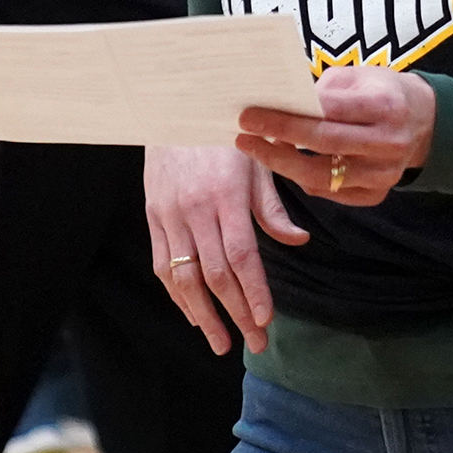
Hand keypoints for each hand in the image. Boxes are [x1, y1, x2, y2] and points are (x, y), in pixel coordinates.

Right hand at [145, 144, 306, 355]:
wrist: (172, 109)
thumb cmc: (224, 136)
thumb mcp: (256, 163)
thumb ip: (273, 207)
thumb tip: (299, 241)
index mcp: (227, 196)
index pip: (242, 256)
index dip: (254, 292)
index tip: (266, 321)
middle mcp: (196, 210)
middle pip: (215, 275)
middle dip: (236, 314)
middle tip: (254, 343)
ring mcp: (170, 215)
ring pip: (184, 277)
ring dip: (203, 315)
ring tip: (221, 342)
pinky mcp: (153, 216)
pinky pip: (162, 265)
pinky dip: (177, 295)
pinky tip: (194, 314)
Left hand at [236, 65, 435, 209]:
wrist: (424, 121)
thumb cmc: (381, 91)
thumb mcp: (357, 77)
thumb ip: (321, 91)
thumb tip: (275, 104)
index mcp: (386, 106)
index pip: (328, 112)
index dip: (286, 115)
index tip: (250, 114)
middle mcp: (389, 143)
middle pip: (322, 146)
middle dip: (277, 141)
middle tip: (243, 135)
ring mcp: (385, 173)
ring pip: (323, 177)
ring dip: (284, 165)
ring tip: (258, 150)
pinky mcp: (378, 194)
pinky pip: (331, 192)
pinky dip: (304, 179)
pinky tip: (287, 163)